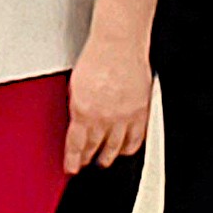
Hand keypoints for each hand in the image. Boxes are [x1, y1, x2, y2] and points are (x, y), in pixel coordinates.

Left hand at [63, 32, 153, 173]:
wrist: (119, 45)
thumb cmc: (96, 58)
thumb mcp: (74, 86)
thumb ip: (76, 109)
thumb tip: (76, 125)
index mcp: (84, 111)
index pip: (76, 145)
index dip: (73, 160)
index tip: (71, 167)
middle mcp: (104, 117)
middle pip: (95, 148)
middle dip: (89, 159)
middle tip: (86, 163)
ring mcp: (125, 116)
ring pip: (116, 147)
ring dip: (108, 157)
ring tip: (103, 161)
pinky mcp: (141, 112)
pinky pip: (136, 138)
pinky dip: (129, 147)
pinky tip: (124, 149)